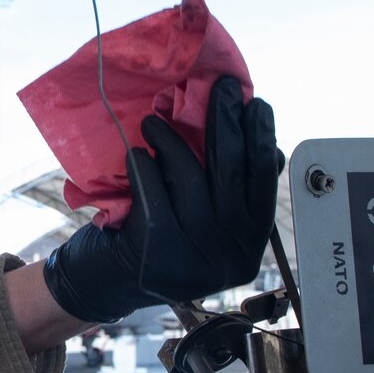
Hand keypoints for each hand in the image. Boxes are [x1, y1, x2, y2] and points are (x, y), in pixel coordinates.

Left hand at [42, 78, 280, 324]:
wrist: (103, 285)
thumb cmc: (158, 240)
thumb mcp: (206, 222)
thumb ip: (235, 192)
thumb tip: (270, 145)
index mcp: (249, 244)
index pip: (263, 182)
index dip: (262, 139)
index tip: (256, 103)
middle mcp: (230, 255)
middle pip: (232, 173)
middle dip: (226, 122)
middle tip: (221, 87)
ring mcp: (194, 258)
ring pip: (191, 179)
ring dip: (173, 140)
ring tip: (154, 121)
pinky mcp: (157, 254)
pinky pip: (153, 193)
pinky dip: (144, 166)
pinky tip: (136, 152)